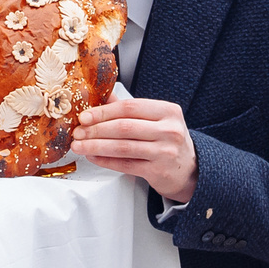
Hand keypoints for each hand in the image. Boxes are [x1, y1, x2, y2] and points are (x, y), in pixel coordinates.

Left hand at [73, 94, 198, 201]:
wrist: (190, 170)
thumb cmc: (168, 141)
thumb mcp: (156, 119)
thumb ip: (130, 109)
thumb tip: (101, 96)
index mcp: (168, 111)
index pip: (130, 107)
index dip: (104, 112)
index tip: (85, 117)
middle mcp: (169, 130)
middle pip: (124, 127)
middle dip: (96, 130)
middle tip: (78, 132)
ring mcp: (165, 152)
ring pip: (123, 147)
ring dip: (96, 146)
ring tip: (79, 146)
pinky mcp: (158, 171)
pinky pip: (125, 165)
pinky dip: (105, 161)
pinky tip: (93, 157)